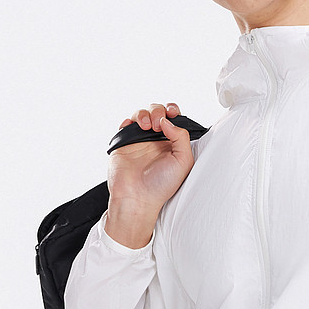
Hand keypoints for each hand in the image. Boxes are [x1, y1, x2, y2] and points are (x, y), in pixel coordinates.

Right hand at [106, 102, 194, 247]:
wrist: (138, 197)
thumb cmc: (162, 185)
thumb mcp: (183, 161)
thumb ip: (181, 137)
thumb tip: (168, 120)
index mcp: (171, 143)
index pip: (173, 119)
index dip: (173, 111)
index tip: (173, 113)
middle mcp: (156, 140)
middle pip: (157, 112)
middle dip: (158, 111)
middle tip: (157, 124)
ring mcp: (139, 141)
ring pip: (141, 115)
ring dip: (144, 114)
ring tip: (146, 126)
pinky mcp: (124, 144)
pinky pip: (125, 125)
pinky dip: (128, 121)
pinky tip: (132, 127)